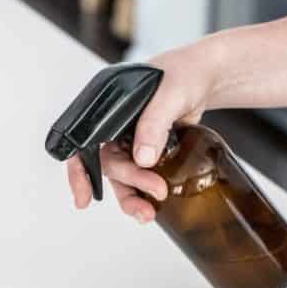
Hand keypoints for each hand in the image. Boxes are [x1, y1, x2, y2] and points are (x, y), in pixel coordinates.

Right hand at [66, 41, 219, 221]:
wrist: (207, 77)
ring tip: (148, 214)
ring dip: (133, 196)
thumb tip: (143, 158)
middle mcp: (112, 123)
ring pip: (121, 175)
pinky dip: (145, 190)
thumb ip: (155, 123)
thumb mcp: (171, 94)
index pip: (81, 139)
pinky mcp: (146, 149)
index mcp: (106, 103)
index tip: (84, 197)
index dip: (78, 170)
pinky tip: (155, 203)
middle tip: (156, 191)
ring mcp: (128, 137)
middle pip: (107, 163)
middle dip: (128, 182)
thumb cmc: (186, 73)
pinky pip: (139, 175)